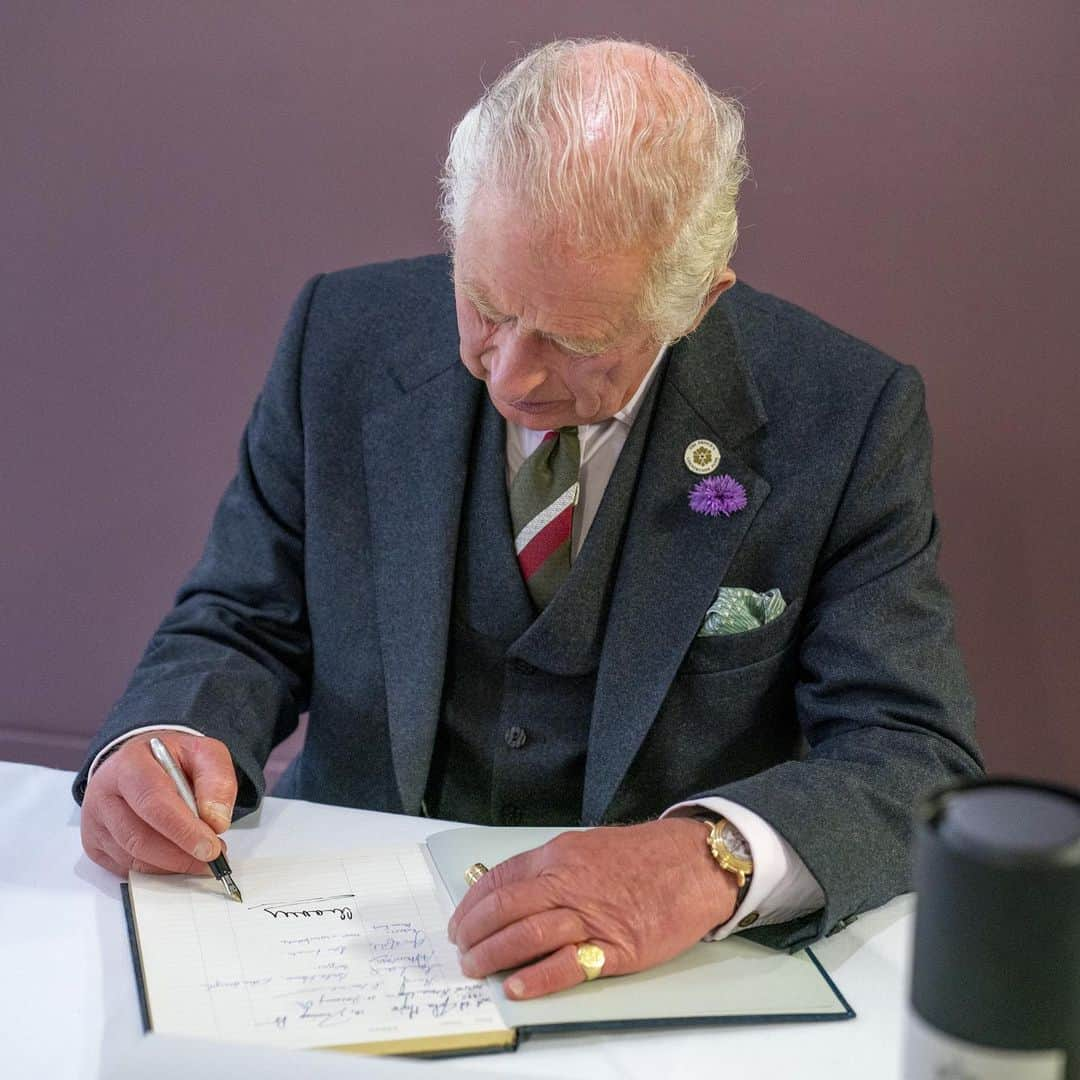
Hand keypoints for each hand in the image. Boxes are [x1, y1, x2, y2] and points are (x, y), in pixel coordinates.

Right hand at [81, 731, 236, 877]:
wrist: (142, 762)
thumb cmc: (172, 759)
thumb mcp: (204, 754)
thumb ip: (217, 781)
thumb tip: (216, 821)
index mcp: (130, 764)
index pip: (153, 801)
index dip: (183, 829)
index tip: (210, 847)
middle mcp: (104, 793)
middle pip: (138, 837)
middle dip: (180, 854)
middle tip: (211, 857)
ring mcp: (95, 821)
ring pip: (132, 857)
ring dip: (171, 864)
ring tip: (199, 857)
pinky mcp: (94, 844)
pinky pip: (126, 868)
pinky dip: (156, 869)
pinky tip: (176, 858)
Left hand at [447, 818, 738, 999]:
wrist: (693, 863)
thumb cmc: (640, 856)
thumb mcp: (585, 847)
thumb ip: (550, 868)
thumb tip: (511, 892)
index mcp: (558, 856)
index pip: (499, 880)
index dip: (471, 905)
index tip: (459, 924)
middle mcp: (568, 882)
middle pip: (505, 908)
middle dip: (474, 934)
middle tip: (462, 953)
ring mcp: (591, 915)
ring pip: (528, 934)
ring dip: (494, 956)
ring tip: (477, 970)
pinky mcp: (616, 947)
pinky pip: (569, 963)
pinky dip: (538, 977)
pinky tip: (516, 986)